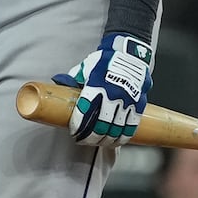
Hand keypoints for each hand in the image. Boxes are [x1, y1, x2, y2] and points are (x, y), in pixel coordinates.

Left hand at [54, 32, 152, 146]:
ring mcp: (127, 100)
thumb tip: (58, 84)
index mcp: (96, 85)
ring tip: (99, 143)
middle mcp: (111, 94)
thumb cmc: (106, 60)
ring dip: (106, 140)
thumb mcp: (87, 67)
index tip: (74, 132)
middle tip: (84, 141)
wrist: (130, 53)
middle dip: (91, 137)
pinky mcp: (139, 104)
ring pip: (116, 129)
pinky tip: (117, 141)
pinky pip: (131, 125)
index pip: (84, 112)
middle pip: (100, 125)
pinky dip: (123, 136)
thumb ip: (74, 79)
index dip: (78, 126)